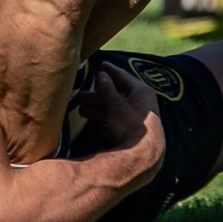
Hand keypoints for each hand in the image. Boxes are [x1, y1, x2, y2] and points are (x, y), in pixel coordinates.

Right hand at [73, 63, 164, 181]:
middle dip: (97, 95)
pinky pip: (115, 121)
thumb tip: (100, 75)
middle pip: (116, 95)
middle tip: (80, 95)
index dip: (111, 71)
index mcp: (141, 92)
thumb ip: (106, 89)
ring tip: (80, 109)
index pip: (123, 77)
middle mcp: (140, 103)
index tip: (101, 65)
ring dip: (97, 108)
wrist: (142, 156)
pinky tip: (96, 123)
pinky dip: (104, 119)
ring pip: (114, 109)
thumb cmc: (130, 125)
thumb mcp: (115, 105)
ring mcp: (136, 118)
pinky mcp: (132, 131)